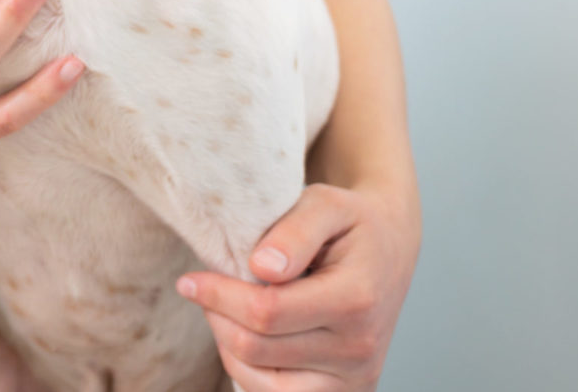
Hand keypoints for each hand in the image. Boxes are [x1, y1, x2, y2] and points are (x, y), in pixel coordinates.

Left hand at [177, 182, 420, 390]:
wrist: (388, 249)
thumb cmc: (350, 224)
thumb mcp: (326, 204)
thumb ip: (294, 231)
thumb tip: (262, 266)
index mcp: (356, 299)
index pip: (267, 312)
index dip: (218, 296)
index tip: (189, 280)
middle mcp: (359, 347)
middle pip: (257, 347)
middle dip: (217, 315)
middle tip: (203, 288)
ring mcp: (354, 376)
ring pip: (261, 380)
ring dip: (228, 344)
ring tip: (224, 310)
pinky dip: (247, 370)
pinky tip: (243, 335)